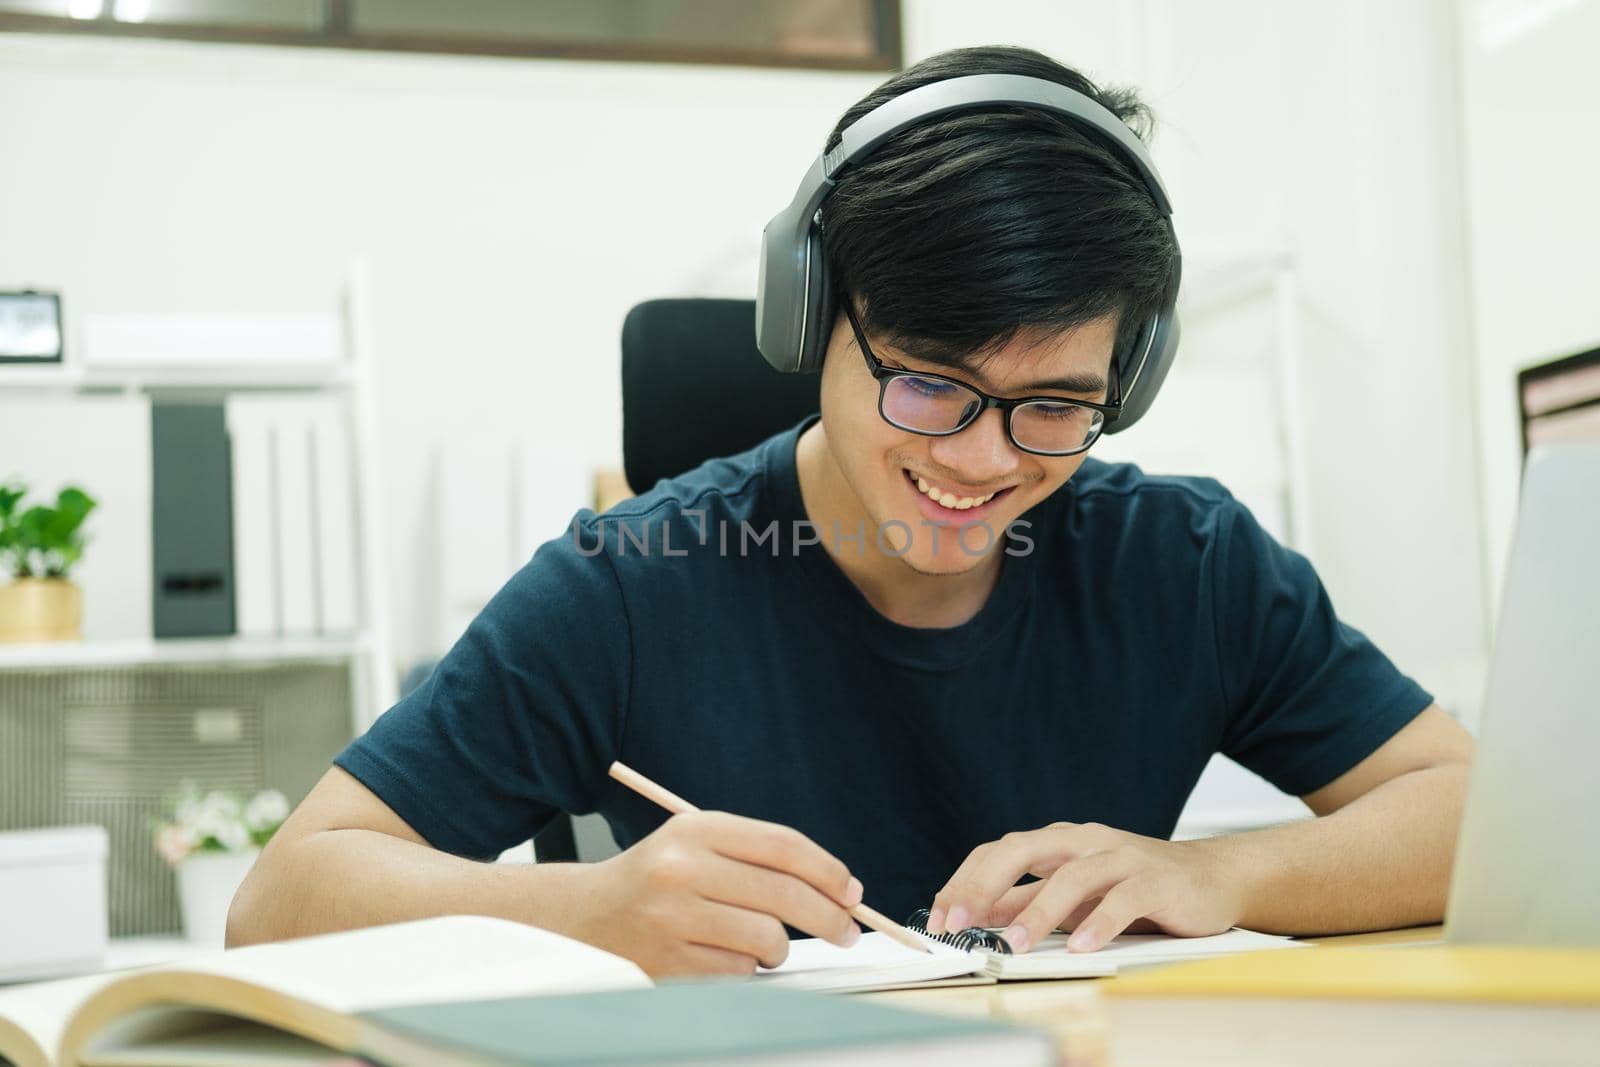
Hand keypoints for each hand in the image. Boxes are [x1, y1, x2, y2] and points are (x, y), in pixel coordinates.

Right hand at [572, 811, 862, 976]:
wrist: (584, 918)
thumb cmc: (658, 881)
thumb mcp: (698, 845)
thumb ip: (761, 858)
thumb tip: (839, 890)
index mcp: (696, 829)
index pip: (782, 845)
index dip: (828, 871)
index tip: (851, 892)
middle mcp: (681, 868)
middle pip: (783, 893)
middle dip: (829, 918)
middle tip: (847, 932)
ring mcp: (672, 917)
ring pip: (767, 938)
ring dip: (778, 949)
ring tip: (762, 945)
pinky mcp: (667, 962)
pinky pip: (739, 972)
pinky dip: (745, 970)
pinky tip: (724, 957)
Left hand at [926, 821, 1243, 953]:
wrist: (1213, 878)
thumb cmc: (1138, 886)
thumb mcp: (1075, 895)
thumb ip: (1029, 901)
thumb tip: (978, 916)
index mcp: (1058, 843)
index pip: (998, 853)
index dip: (965, 882)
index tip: (939, 918)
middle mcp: (1084, 841)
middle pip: (1022, 850)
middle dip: (984, 886)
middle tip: (959, 923)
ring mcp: (1120, 856)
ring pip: (1071, 877)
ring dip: (1038, 912)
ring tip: (1014, 944)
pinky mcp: (1155, 879)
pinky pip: (1122, 899)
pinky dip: (1099, 923)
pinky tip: (1081, 947)